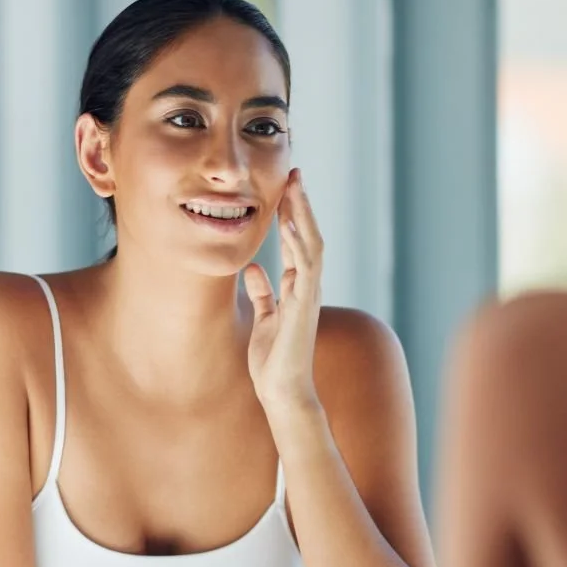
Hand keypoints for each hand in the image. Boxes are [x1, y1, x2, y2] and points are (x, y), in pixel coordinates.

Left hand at [244, 169, 323, 416]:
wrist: (282, 392)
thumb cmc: (274, 361)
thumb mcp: (263, 320)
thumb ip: (262, 294)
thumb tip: (253, 270)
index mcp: (297, 289)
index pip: (297, 243)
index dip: (292, 215)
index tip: (284, 188)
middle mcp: (307, 288)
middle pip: (308, 236)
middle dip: (301, 205)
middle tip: (293, 174)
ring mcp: (308, 297)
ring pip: (312, 246)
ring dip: (304, 216)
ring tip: (294, 186)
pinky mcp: (305, 308)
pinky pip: (306, 269)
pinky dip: (299, 245)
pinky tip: (290, 224)